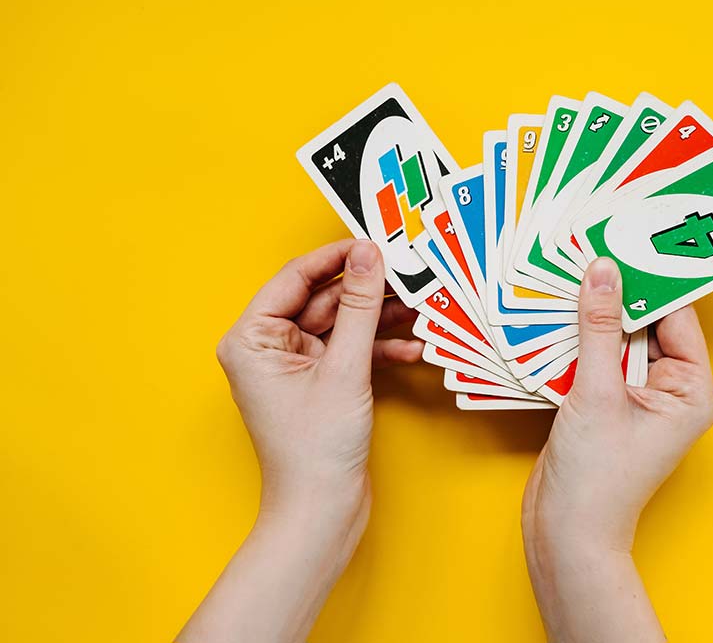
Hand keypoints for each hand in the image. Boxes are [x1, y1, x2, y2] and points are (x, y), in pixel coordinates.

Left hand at [178, 240, 421, 642]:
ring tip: (420, 309)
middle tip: (408, 273)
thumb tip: (369, 254)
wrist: (321, 513)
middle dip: (368, 291)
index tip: (374, 241)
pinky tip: (411, 347)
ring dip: (380, 320)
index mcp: (251, 339)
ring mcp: (293, 366)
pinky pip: (349, 350)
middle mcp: (266, 348)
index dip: (337, 257)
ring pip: (341, 324)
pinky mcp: (318, 383)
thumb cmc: (315, 450)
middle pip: (322, 300)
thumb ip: (359, 306)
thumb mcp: (344, 368)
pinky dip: (378, 348)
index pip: (295, 278)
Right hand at [522, 257, 712, 642]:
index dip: (650, 278)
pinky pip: (593, 358)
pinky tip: (550, 310)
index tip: (627, 237)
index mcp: (690, 390)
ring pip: (613, 338)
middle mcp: (669, 390)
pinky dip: (573, 338)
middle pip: (643, 324)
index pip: (675, 317)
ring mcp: (634, 397)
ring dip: (590, 313)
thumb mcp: (597, 393)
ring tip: (565, 268)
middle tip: (589, 244)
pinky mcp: (603, 404)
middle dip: (615, 291)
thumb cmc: (596, 477)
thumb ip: (599, 328)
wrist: (564, 534)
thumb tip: (602, 270)